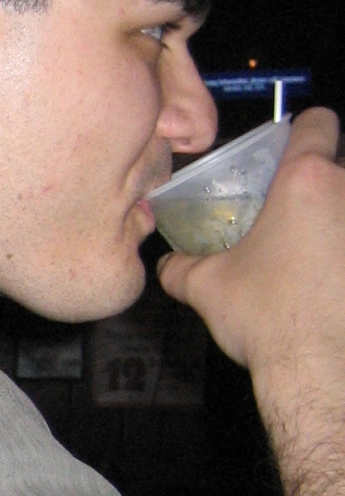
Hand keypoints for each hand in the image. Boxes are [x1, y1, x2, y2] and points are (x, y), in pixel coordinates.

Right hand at [157, 107, 344, 387]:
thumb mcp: (205, 287)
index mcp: (304, 184)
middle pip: (340, 165)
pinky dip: (340, 258)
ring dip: (333, 223)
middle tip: (292, 212)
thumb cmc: (269, 319)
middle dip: (320, 183)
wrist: (320, 372)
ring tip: (313, 254)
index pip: (319, 124)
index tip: (293, 146)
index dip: (306, 128)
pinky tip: (327, 284)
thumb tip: (167, 264)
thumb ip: (181, 266)